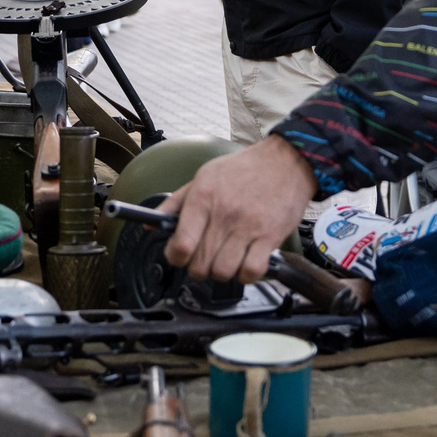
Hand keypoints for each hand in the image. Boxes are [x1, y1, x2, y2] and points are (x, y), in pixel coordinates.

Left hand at [161, 136, 315, 282]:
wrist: (286, 161)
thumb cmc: (244, 169)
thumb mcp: (203, 176)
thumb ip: (174, 202)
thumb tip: (149, 224)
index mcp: (203, 198)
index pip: (181, 244)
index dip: (175, 257)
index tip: (179, 255)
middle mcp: (224, 214)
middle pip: (200, 264)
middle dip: (198, 268)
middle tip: (204, 259)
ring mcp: (248, 227)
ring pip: (224, 272)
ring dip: (222, 273)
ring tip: (226, 260)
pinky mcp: (270, 237)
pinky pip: (252, 272)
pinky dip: (246, 274)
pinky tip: (245, 262)